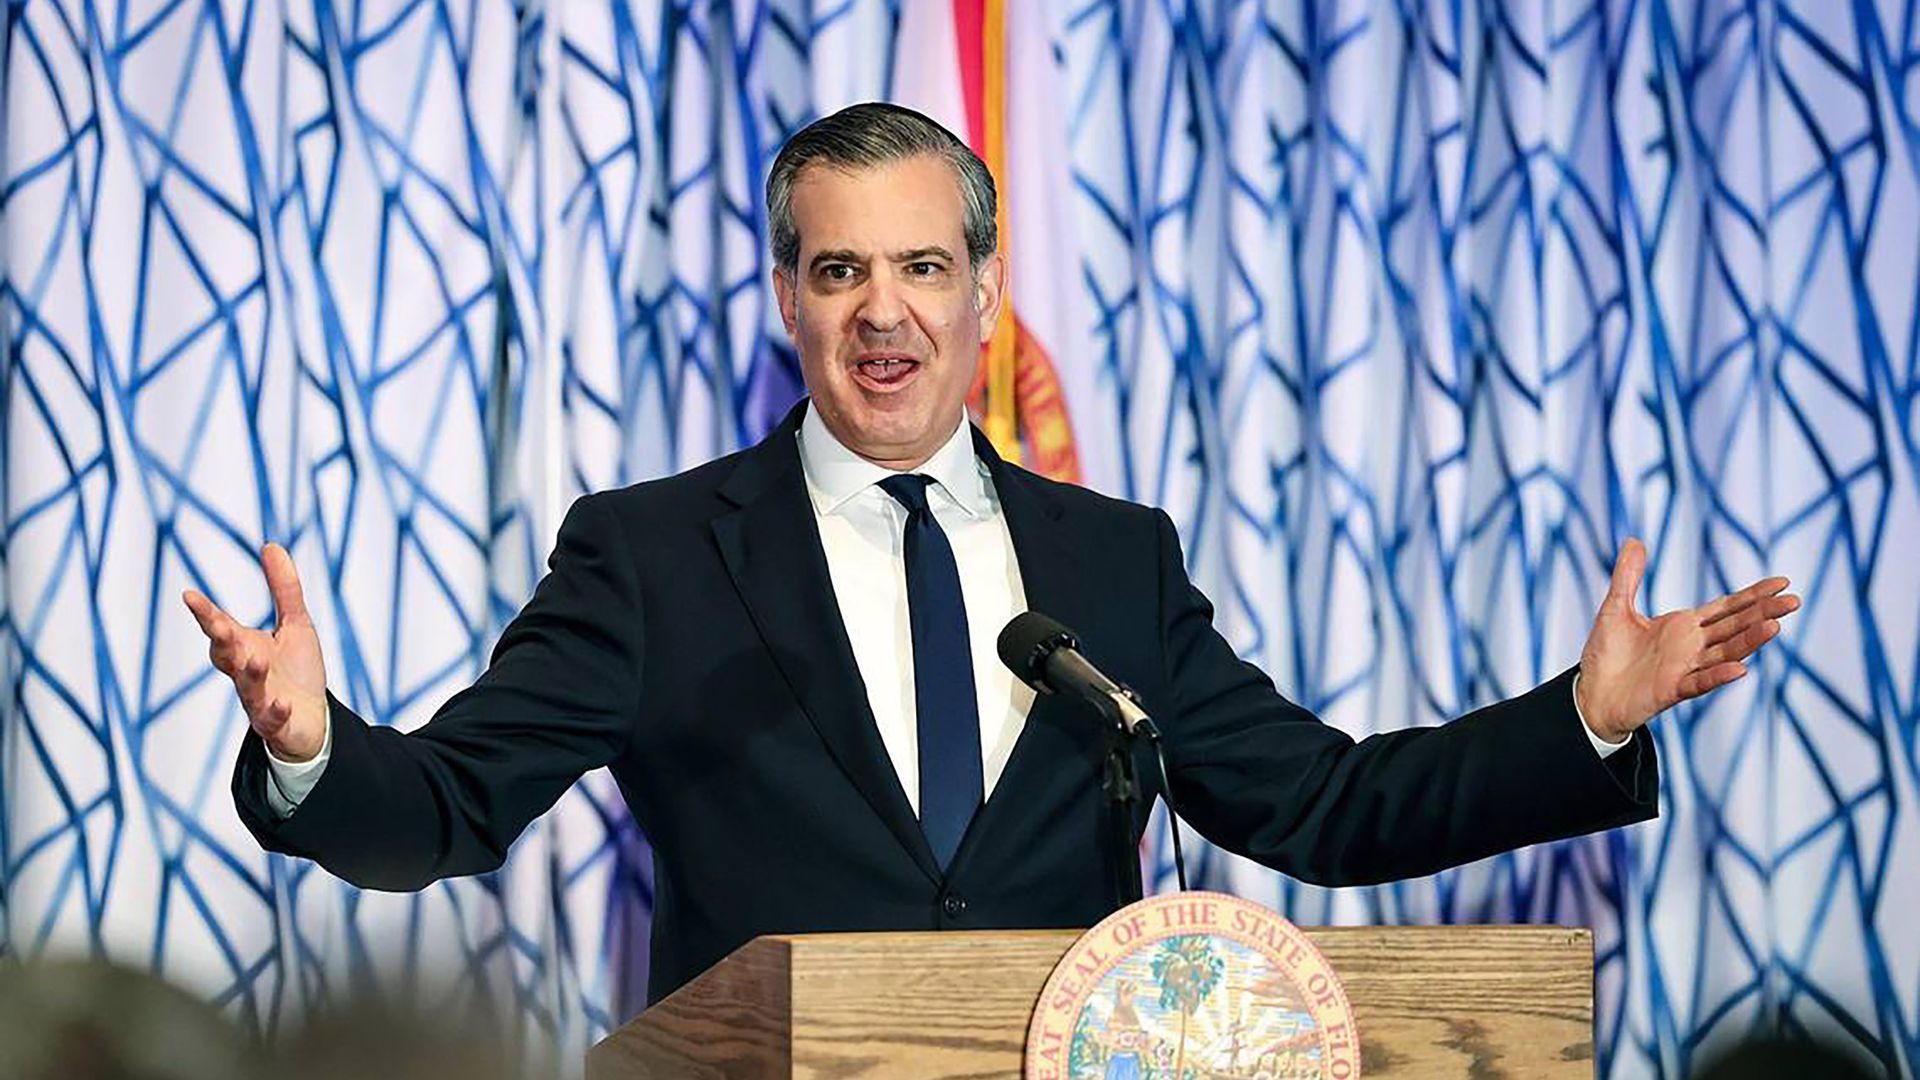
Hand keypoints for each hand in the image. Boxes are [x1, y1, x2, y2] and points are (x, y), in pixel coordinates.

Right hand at [182, 543, 329, 761]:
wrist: (310, 718)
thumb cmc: (296, 670)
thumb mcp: (295, 623)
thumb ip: (283, 588)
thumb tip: (270, 544)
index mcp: (244, 648)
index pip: (220, 628)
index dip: (205, 613)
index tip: (189, 595)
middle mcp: (245, 673)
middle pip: (226, 657)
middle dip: (221, 640)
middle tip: (218, 625)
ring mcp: (258, 700)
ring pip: (248, 688)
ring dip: (250, 674)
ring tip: (258, 659)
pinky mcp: (276, 722)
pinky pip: (272, 718)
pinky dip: (275, 711)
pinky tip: (282, 704)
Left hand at [1575, 538, 1799, 741]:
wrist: (1590, 693)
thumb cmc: (1607, 653)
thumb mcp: (1616, 607)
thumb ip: (1628, 576)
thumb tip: (1635, 540)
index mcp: (1683, 626)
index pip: (1727, 608)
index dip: (1753, 595)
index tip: (1782, 583)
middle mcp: (1691, 646)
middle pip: (1735, 627)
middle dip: (1763, 613)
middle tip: (1793, 601)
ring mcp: (1684, 668)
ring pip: (1725, 652)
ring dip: (1749, 641)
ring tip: (1775, 627)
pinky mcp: (1672, 691)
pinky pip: (1700, 682)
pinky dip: (1718, 675)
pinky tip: (1739, 668)